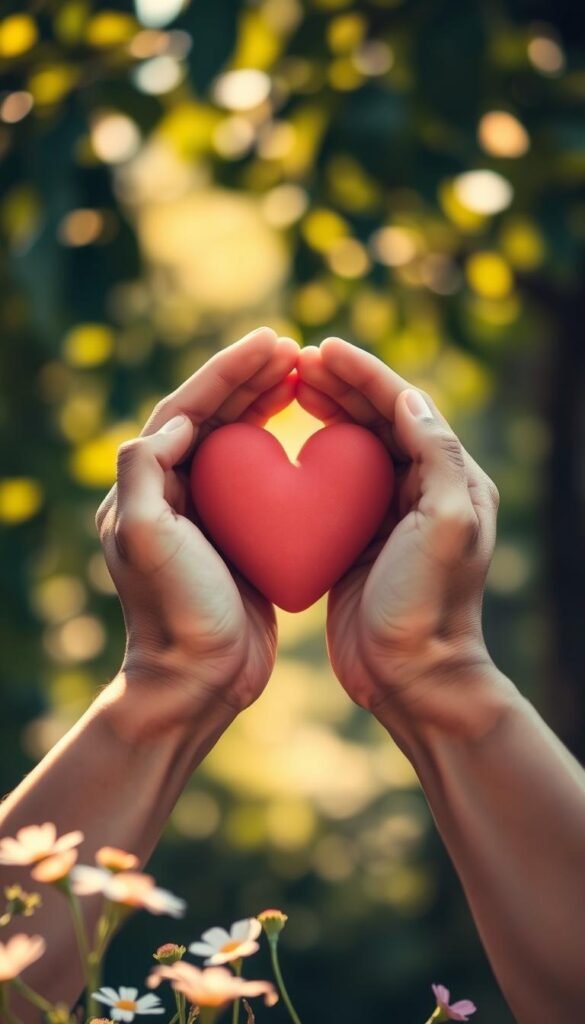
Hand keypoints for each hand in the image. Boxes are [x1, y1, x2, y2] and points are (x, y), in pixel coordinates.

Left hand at [96, 327, 298, 716]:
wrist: (199, 680)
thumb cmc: (176, 612)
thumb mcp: (148, 540)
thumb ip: (146, 472)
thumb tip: (180, 420)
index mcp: (147, 486)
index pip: (185, 409)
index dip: (226, 372)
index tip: (269, 343)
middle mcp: (171, 493)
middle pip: (211, 417)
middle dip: (248, 379)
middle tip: (292, 349)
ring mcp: (206, 515)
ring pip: (236, 442)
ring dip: (265, 404)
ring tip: (301, 375)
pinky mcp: (237, 537)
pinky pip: (260, 477)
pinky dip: (282, 446)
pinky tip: (310, 433)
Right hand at [297, 337, 501, 733]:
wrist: (411, 677)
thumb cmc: (427, 605)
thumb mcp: (445, 526)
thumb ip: (437, 457)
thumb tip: (409, 398)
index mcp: (452, 480)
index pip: (406, 408)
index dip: (366, 374)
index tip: (322, 350)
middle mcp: (424, 490)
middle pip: (379, 420)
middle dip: (341, 386)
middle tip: (296, 362)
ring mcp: (389, 516)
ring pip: (354, 447)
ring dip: (325, 413)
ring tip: (289, 388)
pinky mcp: (358, 541)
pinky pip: (333, 486)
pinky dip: (310, 458)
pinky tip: (284, 445)